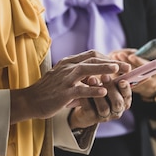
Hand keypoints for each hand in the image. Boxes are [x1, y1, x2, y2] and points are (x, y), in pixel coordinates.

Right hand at [10, 50, 130, 122]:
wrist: (30, 101)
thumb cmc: (47, 91)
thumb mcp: (62, 78)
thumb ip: (78, 76)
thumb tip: (94, 78)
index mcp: (68, 63)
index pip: (91, 54)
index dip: (107, 58)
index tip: (118, 65)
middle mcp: (67, 68)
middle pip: (92, 59)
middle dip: (111, 62)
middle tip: (125, 67)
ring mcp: (64, 80)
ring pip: (86, 70)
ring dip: (103, 69)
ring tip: (117, 71)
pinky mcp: (63, 93)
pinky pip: (80, 90)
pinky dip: (93, 90)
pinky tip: (103, 91)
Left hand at [68, 75, 132, 127]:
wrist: (86, 107)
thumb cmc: (100, 91)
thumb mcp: (108, 84)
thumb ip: (113, 77)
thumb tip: (115, 64)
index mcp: (123, 101)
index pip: (127, 96)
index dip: (125, 89)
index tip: (121, 80)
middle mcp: (116, 111)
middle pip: (118, 103)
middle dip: (111, 89)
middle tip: (104, 76)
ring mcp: (103, 116)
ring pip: (104, 108)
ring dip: (98, 93)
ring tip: (91, 79)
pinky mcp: (91, 117)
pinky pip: (89, 109)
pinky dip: (86, 98)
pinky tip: (81, 87)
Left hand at [110, 47, 155, 97]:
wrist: (152, 89)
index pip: (146, 68)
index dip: (138, 62)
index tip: (131, 55)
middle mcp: (147, 82)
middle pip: (133, 72)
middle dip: (125, 63)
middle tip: (117, 55)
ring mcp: (137, 87)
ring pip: (125, 78)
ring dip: (117, 69)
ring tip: (111, 59)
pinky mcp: (127, 91)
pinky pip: (119, 84)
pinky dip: (113, 76)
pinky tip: (107, 68)